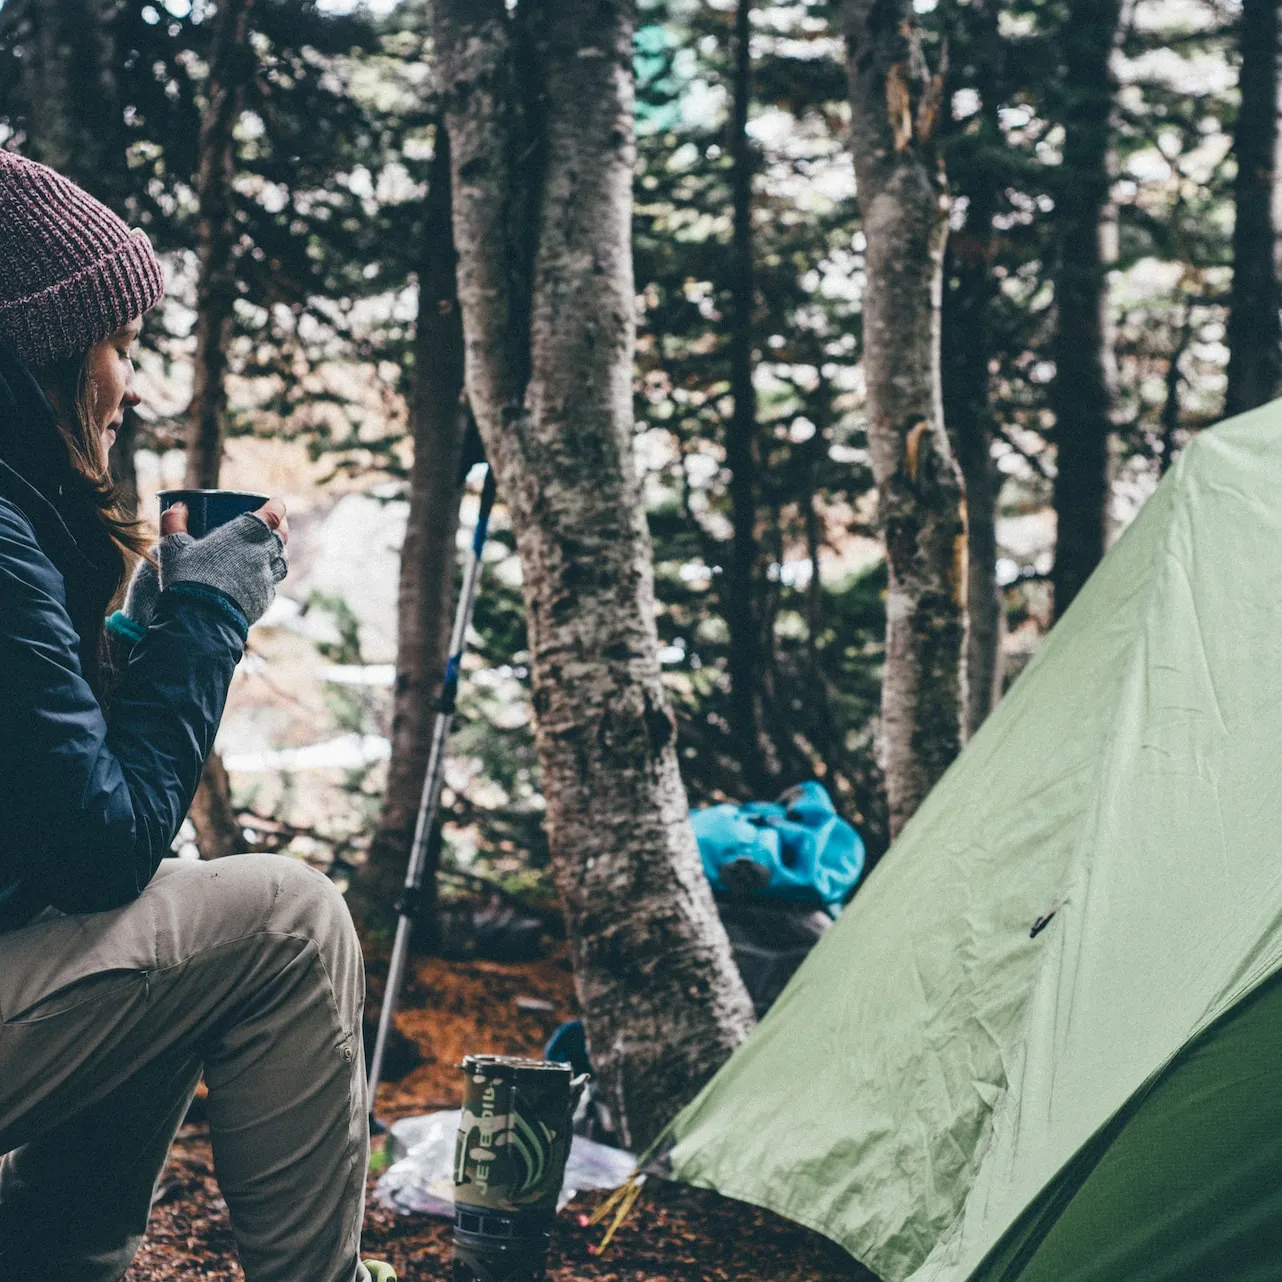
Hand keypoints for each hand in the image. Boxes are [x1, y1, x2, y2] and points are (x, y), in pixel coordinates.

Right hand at [158, 497, 289, 626]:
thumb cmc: (187, 578)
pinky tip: (257, 579)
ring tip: (267, 551)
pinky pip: (271, 584)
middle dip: (280, 529)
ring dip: (276, 553)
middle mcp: (263, 554)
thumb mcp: (173, 548)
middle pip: (282, 537)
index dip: (276, 507)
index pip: (273, 514)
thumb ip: (173, 523)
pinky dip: (267, 578)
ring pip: (281, 561)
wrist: (201, 620)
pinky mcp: (265, 599)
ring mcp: (267, 578)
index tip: (275, 504)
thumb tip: (177, 506)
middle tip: (273, 526)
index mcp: (246, 534)